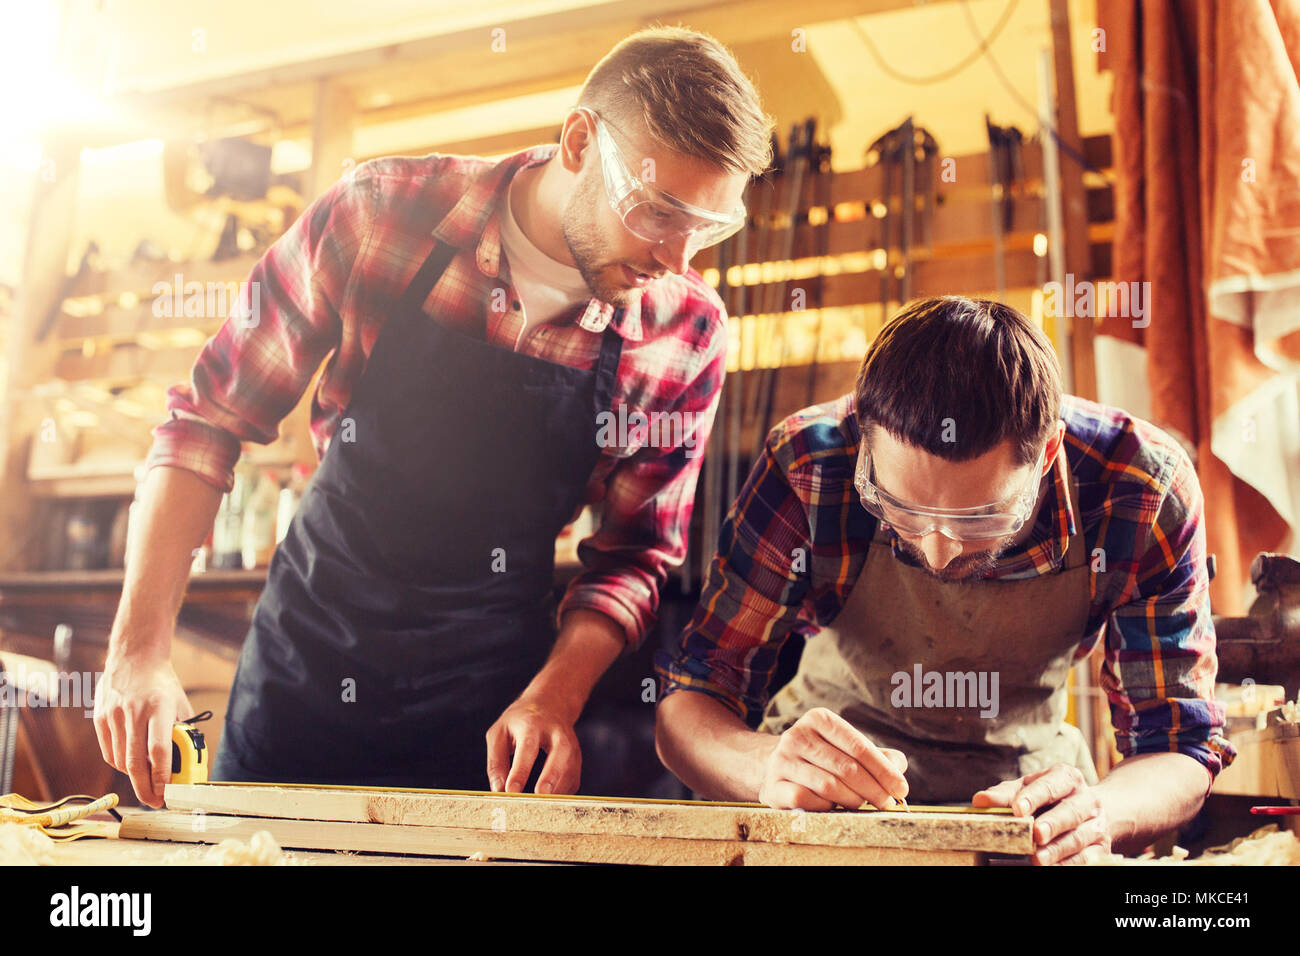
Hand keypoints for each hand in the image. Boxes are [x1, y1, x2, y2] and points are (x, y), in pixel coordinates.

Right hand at [93, 648, 191, 808]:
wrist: (134, 657)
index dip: (162, 775)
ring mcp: (114, 716)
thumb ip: (182, 730)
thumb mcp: (180, 703)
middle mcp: (134, 712)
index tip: (168, 791)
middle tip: (154, 802)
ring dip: (134, 777)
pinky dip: (120, 764)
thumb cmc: (162, 684)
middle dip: (145, 788)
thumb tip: (187, 761)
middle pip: (136, 761)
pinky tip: (130, 766)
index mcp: (159, 708)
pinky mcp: (100, 718)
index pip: (159, 750)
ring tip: (146, 784)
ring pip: (120, 760)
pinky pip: (109, 752)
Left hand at [485, 693, 580, 794]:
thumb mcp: (499, 732)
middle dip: (552, 777)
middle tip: (540, 797)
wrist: (550, 703)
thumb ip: (496, 761)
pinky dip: (563, 795)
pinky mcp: (577, 759)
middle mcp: (556, 733)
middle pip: (561, 754)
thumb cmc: (520, 721)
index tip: (512, 791)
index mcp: (532, 725)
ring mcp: (571, 745)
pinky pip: (573, 780)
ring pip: (571, 769)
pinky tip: (550, 804)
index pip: (527, 749)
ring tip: (542, 809)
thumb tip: (499, 790)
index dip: (520, 771)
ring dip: (559, 791)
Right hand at [757, 707, 907, 810]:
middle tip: (887, 803)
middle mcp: (797, 735)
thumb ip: (876, 756)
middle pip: (846, 768)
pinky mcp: (772, 785)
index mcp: (818, 719)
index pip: (859, 747)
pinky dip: (825, 807)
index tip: (901, 789)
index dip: (884, 770)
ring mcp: (781, 760)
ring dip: (852, 800)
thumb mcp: (846, 748)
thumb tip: (899, 765)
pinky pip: (806, 800)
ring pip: (828, 785)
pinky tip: (832, 807)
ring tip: (862, 804)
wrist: (773, 766)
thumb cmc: (820, 758)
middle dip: (873, 789)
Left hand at [972, 764, 1110, 864]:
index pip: (1051, 785)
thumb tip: (980, 801)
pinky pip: (1088, 858)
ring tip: (1038, 859)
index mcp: (1067, 778)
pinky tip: (1053, 867)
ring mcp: (1096, 824)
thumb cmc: (1048, 797)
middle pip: (1071, 811)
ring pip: (1079, 838)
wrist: (1088, 810)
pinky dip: (1070, 864)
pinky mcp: (1101, 847)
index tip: (1018, 809)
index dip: (1034, 796)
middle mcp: (1086, 799)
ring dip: (1058, 850)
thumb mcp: (1027, 789)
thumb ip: (1004, 795)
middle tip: (1036, 834)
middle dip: (1053, 823)